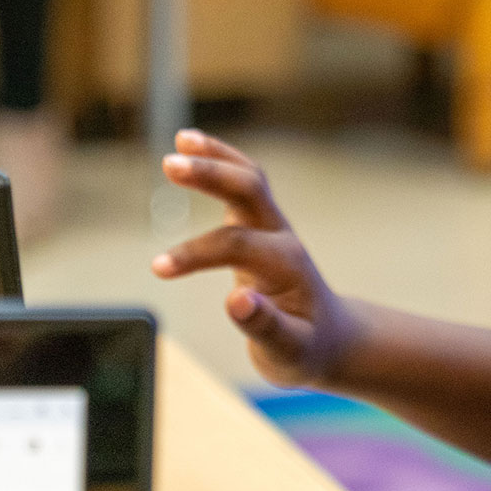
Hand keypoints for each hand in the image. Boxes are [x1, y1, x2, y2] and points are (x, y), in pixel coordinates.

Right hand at [151, 130, 360, 387]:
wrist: (331, 339)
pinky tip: (192, 145)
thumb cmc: (306, 348)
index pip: (237, 246)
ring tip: (182, 139)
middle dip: (212, 175)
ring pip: (249, 178)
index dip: (197, 254)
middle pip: (249, 192)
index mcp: (286, 267)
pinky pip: (243, 183)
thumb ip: (265, 327)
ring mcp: (273, 227)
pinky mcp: (261, 225)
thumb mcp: (289, 352)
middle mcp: (282, 238)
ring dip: (217, 157)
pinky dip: (220, 161)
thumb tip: (236, 301)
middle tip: (170, 164)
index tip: (159, 268)